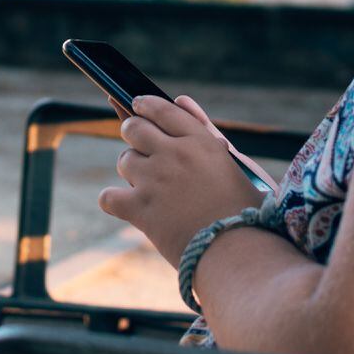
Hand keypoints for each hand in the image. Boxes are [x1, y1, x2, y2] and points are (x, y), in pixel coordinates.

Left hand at [98, 95, 266, 268]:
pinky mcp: (140, 208)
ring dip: (131, 170)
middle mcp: (176, 154)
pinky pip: (109, 196)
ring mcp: (155, 179)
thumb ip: (205, 132)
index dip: (147, 105)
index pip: (164, 110)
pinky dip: (114, 202)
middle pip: (135, 127)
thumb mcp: (234, 164)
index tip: (137, 104)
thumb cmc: (245, 212)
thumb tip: (180, 99)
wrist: (239, 254)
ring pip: (124, 160)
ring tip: (146, 185)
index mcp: (202, 142)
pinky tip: (125, 206)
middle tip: (136, 144)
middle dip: (132, 133)